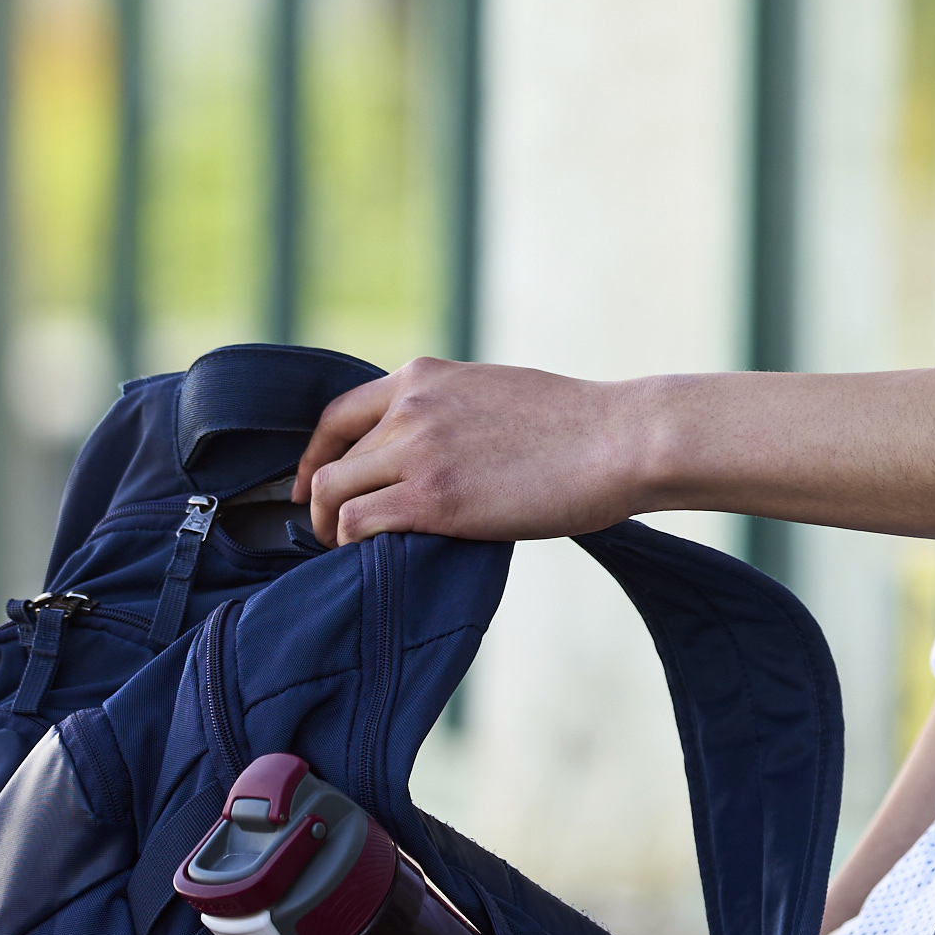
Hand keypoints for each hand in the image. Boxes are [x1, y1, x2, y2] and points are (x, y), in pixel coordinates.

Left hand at [297, 358, 660, 544]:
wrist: (620, 441)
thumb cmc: (577, 426)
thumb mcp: (497, 393)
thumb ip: (452, 411)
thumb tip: (433, 451)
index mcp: (426, 377)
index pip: (338, 415)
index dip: (316, 456)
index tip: (313, 485)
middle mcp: (411, 407)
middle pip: (334, 460)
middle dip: (324, 500)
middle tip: (333, 533)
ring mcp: (419, 451)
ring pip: (333, 493)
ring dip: (330, 527)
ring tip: (346, 551)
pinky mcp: (434, 498)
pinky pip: (358, 524)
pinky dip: (352, 545)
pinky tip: (371, 557)